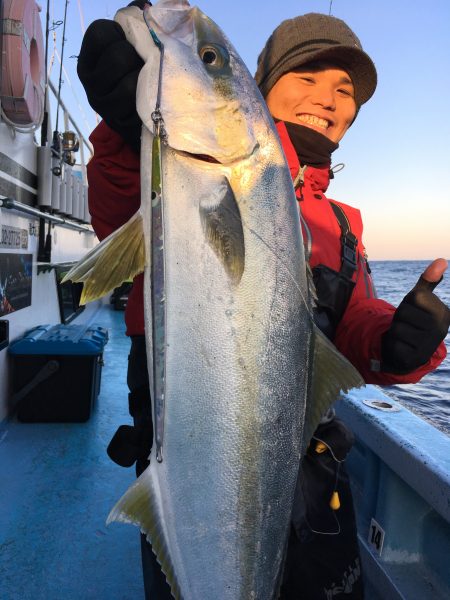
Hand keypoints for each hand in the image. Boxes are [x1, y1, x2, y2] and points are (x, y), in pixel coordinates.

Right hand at [77, 12, 145, 151]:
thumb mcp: (135, 46)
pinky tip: (147, 102)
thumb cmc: (140, 73)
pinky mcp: (114, 120)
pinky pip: (136, 106)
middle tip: (144, 67)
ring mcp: (99, 101)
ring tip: (148, 84)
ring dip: (145, 83)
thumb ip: (137, 23)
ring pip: (128, 85)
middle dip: (139, 60)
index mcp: (90, 53)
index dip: (123, 35)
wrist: (146, 116)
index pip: (100, 32)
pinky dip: (147, 101)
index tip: (131, 44)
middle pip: (118, 57)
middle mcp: (88, 77)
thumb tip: (144, 4)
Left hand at [381, 258, 449, 373]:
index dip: (408, 303)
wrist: (410, 349)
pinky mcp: (415, 358)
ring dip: (395, 331)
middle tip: (407, 325)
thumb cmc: (415, 319)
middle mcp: (441, 330)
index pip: (414, 297)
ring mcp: (429, 346)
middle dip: (400, 318)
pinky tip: (402, 347)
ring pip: (397, 329)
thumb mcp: (420, 298)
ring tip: (404, 335)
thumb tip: (441, 260)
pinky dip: (392, 344)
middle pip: (403, 313)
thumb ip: (428, 281)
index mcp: (444, 313)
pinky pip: (393, 343)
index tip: (414, 311)